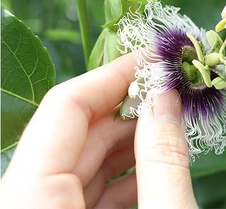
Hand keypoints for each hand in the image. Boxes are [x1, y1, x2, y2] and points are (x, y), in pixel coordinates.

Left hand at [0, 55, 196, 207]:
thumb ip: (163, 159)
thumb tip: (167, 96)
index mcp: (30, 202)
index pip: (64, 107)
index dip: (114, 74)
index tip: (155, 57)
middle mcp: (26, 203)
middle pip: (76, 132)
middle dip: (130, 106)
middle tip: (173, 87)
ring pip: (84, 160)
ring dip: (132, 138)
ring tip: (173, 119)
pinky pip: (89, 189)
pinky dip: (127, 172)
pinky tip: (159, 160)